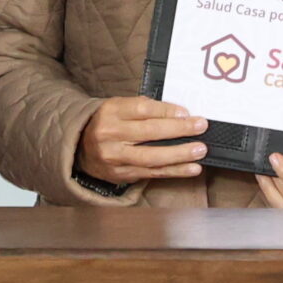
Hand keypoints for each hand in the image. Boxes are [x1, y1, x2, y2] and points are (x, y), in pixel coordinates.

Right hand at [79, 96, 208, 187]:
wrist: (81, 149)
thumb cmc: (109, 124)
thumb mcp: (120, 108)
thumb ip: (145, 108)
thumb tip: (179, 114)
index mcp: (110, 112)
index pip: (142, 108)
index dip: (166, 111)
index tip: (187, 113)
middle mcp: (110, 134)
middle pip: (149, 132)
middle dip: (178, 130)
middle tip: (201, 127)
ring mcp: (114, 157)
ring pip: (151, 157)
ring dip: (179, 154)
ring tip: (200, 150)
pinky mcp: (121, 174)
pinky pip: (152, 173)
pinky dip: (175, 171)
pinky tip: (192, 168)